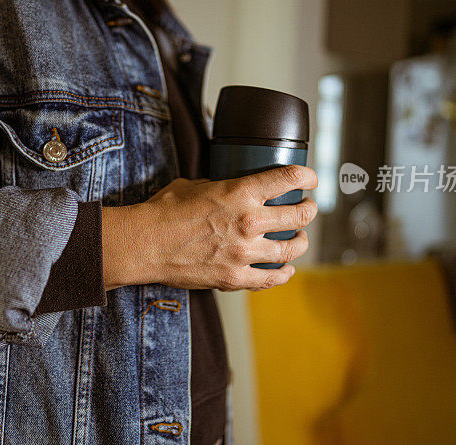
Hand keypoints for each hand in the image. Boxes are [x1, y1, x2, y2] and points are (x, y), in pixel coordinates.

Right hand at [102, 165, 317, 291]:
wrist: (145, 244)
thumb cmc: (164, 211)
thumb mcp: (196, 185)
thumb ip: (222, 187)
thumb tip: (231, 188)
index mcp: (241, 193)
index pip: (288, 178)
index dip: (306, 176)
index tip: (310, 178)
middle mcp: (249, 222)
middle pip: (299, 215)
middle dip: (308, 209)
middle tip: (307, 207)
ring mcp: (245, 253)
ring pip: (291, 248)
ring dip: (300, 241)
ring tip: (299, 238)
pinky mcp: (236, 277)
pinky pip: (271, 278)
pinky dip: (283, 273)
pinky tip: (286, 268)